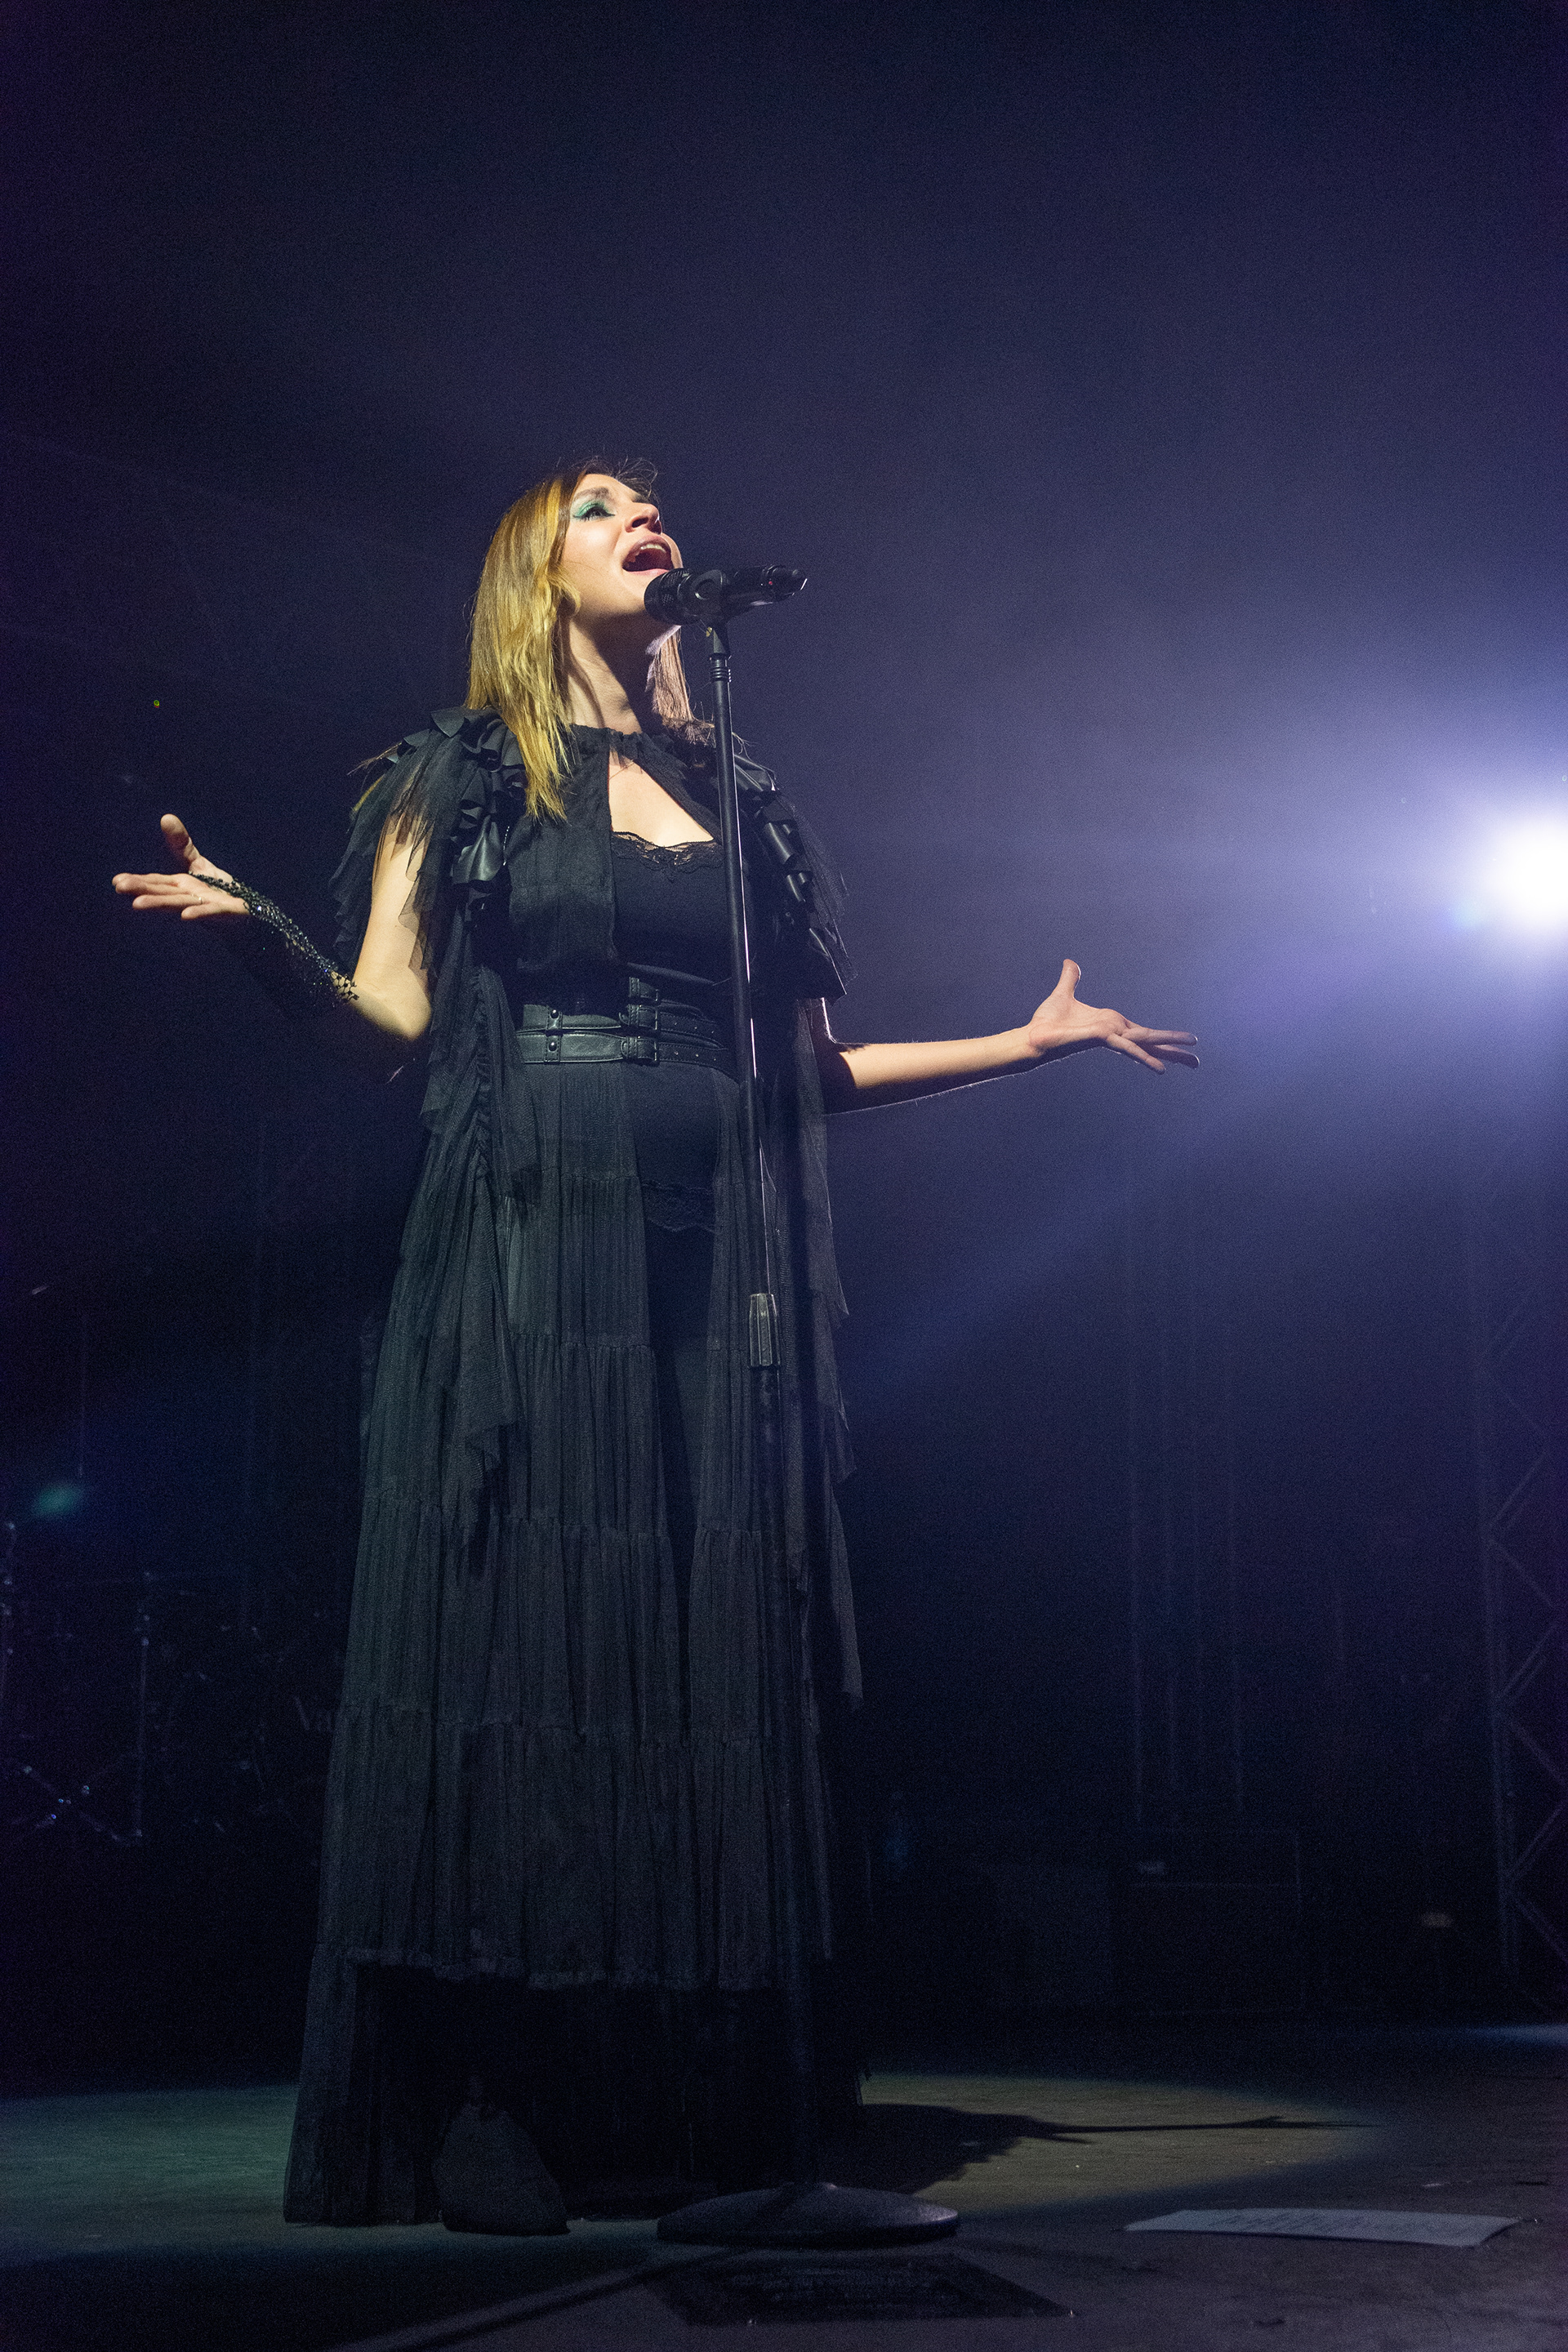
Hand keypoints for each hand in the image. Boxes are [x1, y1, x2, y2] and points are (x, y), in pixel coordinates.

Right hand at [112, 815, 245, 920]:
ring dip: (160, 904)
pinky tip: (185, 916)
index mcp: (179, 887)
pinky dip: (199, 914)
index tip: (117, 881)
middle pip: (163, 893)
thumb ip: (181, 844)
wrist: (246, 912)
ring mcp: (205, 908)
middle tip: (120, 888)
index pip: (155, 883)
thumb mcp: (198, 864)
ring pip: (180, 904)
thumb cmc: (218, 891)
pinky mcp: (226, 913)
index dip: (137, 881)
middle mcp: (188, 898)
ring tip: (138, 904)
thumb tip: (166, 817)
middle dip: (142, 890)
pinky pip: (211, 913)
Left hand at [1025, 958, 1197, 1072]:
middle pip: (1152, 1041)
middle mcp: (1115, 1032)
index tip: (1181, 1043)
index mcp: (1111, 1024)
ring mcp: (1111, 1037)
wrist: (1032, 1038)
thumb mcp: (1063, 994)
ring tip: (1194, 1061)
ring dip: (1171, 1051)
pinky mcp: (1102, 1039)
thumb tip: (1070, 963)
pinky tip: (1161, 1069)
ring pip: (1147, 1043)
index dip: (1162, 1038)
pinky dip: (1144, 1057)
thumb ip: (1070, 979)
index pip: (1143, 1033)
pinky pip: (1128, 1048)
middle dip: (1175, 1049)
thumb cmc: (1046, 1023)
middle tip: (1198, 1061)